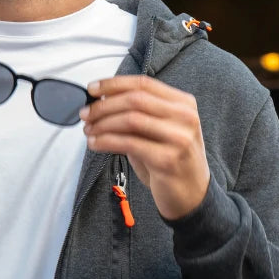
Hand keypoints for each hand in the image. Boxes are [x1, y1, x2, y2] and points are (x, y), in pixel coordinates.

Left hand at [81, 76, 209, 219]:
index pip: (143, 83)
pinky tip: (95, 144)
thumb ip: (139, 113)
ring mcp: (179, 138)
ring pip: (130, 119)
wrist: (193, 195)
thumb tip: (102, 100)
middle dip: (104, 105)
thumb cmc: (171, 159)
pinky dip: (106, 141)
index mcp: (184, 103)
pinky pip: (129, 144)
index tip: (92, 89)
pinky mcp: (168, 160)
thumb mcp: (160, 130)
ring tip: (88, 130)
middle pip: (135, 99)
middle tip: (85, 113)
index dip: (113, 84)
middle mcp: (185, 117)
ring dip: (103, 124)